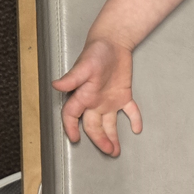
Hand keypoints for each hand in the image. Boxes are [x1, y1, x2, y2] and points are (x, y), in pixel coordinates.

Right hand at [52, 37, 141, 156]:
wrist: (112, 42)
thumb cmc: (96, 52)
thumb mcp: (85, 66)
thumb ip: (72, 78)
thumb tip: (56, 86)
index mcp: (83, 95)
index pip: (73, 115)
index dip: (71, 127)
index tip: (74, 138)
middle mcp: (94, 101)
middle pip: (93, 125)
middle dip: (99, 139)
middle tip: (107, 151)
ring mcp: (109, 100)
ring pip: (109, 124)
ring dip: (112, 137)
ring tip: (115, 151)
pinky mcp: (123, 96)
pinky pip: (130, 111)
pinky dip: (134, 119)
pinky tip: (136, 128)